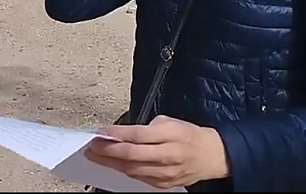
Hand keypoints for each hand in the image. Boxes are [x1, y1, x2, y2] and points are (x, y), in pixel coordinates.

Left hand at [85, 115, 228, 189]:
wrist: (213, 156)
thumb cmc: (190, 135)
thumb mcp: (171, 122)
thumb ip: (147, 127)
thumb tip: (123, 133)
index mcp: (171, 134)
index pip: (138, 135)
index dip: (117, 134)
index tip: (101, 131)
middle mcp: (168, 155)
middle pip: (132, 155)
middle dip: (108, 151)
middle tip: (92, 146)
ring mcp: (166, 172)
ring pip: (133, 170)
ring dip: (111, 163)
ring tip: (96, 156)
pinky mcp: (164, 184)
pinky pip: (139, 178)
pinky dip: (124, 171)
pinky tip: (114, 165)